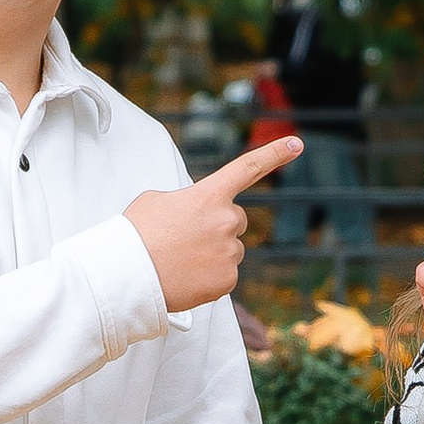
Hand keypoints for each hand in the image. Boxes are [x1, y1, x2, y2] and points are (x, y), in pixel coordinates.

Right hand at [124, 141, 297, 307]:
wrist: (127, 275)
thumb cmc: (136, 236)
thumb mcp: (156, 201)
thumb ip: (186, 200)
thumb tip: (195, 216)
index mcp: (209, 195)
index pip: (247, 168)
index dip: (274, 153)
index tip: (296, 143)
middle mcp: (226, 220)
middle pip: (236, 219)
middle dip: (219, 226)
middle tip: (188, 238)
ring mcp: (230, 251)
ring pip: (231, 249)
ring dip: (213, 253)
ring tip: (181, 260)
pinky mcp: (228, 280)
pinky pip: (226, 274)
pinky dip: (210, 277)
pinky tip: (187, 277)